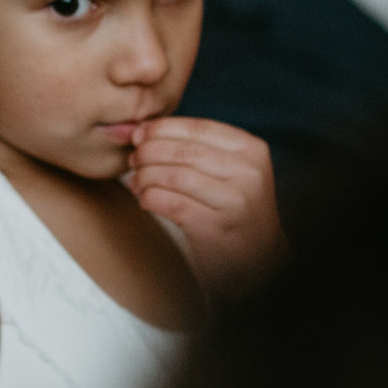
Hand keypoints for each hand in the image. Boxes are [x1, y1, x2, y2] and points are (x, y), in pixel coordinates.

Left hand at [123, 117, 281, 293]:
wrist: (255, 260)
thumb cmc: (229, 209)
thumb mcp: (226, 171)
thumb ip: (193, 147)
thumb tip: (141, 130)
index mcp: (251, 150)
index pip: (198, 127)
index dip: (161, 128)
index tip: (137, 135)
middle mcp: (248, 173)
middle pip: (182, 151)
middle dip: (147, 153)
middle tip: (133, 161)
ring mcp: (235, 201)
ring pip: (173, 176)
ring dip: (145, 177)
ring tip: (136, 182)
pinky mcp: (216, 228)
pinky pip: (170, 203)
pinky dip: (149, 198)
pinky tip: (145, 200)